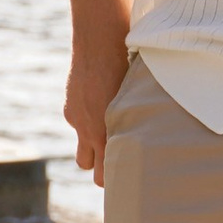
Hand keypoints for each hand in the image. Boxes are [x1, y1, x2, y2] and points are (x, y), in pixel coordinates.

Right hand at [64, 31, 130, 182]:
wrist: (99, 44)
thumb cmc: (129, 68)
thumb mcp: (138, 98)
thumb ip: (137, 121)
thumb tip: (153, 134)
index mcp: (109, 131)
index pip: (108, 172)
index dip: (118, 176)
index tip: (130, 177)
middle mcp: (90, 131)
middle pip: (92, 170)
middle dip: (103, 172)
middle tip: (118, 166)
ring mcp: (77, 121)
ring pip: (82, 154)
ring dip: (91, 152)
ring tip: (107, 143)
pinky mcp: (70, 110)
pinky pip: (78, 127)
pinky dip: (86, 125)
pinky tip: (98, 110)